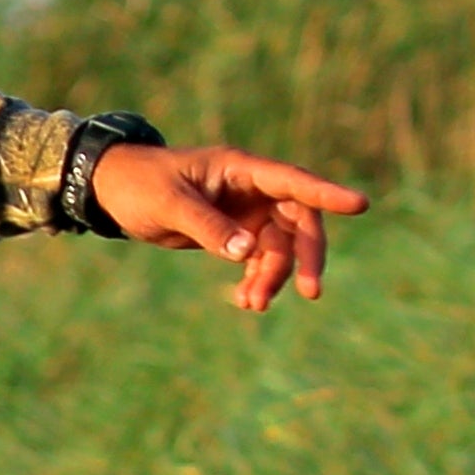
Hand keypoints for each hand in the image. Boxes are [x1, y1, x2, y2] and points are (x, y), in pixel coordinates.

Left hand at [89, 140, 370, 310]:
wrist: (114, 191)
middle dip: (305, 257)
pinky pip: (259, 258)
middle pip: (298, 221)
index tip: (360, 205)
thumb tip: (247, 253)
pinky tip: (245, 301)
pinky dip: (256, 279)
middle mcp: (252, 188)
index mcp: (241, 170)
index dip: (327, 194)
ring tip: (252, 305)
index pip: (294, 182)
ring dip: (273, 276)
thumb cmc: (140, 186)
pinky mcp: (236, 231)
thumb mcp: (171, 206)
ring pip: (279, 247)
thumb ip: (209, 228)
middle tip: (309, 292)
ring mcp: (247, 210)